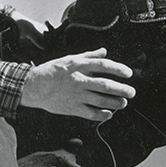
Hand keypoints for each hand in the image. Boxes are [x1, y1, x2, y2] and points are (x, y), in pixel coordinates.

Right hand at [20, 52, 135, 122]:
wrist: (34, 86)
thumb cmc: (52, 71)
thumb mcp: (69, 59)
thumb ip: (88, 56)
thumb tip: (104, 52)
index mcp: (78, 65)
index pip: (103, 65)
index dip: (118, 68)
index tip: (128, 73)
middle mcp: (78, 80)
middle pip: (105, 85)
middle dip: (121, 89)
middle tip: (131, 92)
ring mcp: (75, 95)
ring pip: (100, 100)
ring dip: (115, 102)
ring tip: (123, 103)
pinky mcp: (72, 108)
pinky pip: (91, 113)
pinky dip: (102, 114)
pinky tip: (109, 114)